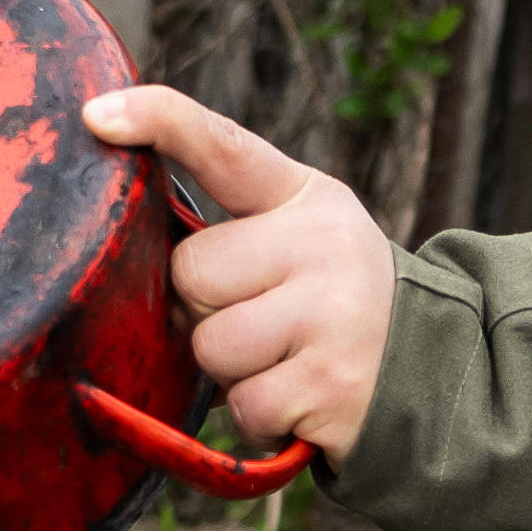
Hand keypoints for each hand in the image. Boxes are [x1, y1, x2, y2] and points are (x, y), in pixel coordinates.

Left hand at [83, 84, 391, 465]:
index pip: (224, 147)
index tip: (97, 115)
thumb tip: (129, 255)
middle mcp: (327, 243)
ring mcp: (334, 313)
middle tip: (266, 324)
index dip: (158, 122)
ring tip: (285, 362)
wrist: (433, 379)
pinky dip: (259, 416)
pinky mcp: (331, 383)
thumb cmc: (331, 310)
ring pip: (211, 344)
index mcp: (307, 199)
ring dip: (233, 370)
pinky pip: (242, 404)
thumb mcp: (301, 246)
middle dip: (209, 310)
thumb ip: (233, 235)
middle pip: (192, 272)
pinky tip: (299, 401)